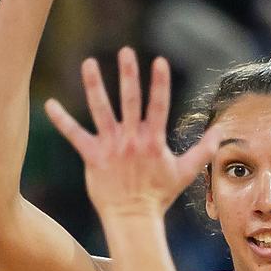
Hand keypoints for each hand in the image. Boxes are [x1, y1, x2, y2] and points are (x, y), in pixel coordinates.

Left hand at [44, 49, 218, 219]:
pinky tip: (49, 104)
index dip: (160, 83)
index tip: (159, 61)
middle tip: (125, 51)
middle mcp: (132, 140)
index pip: (159, 105)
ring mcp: (111, 147)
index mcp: (153, 140)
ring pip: (101, 110)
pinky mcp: (93, 156)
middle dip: (129, 75)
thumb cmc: (159, 195)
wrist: (133, 218)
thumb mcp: (186, 172)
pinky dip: (61, 120)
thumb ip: (203, 150)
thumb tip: (221, 132)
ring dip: (94, 86)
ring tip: (89, 63)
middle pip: (130, 101)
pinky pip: (75, 135)